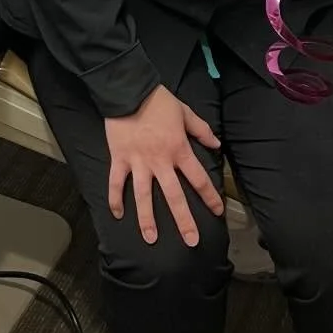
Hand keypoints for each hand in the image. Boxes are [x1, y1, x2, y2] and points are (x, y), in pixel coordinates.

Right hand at [104, 85, 222, 246]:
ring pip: (143, 196)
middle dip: (183, 221)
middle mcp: (160, 161)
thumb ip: (201, 130)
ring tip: (151, 239)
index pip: (198, 179)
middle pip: (174, 196)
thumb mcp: (185, 112)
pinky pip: (116, 182)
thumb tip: (217, 145)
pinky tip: (117, 214)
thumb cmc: (158, 101)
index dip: (210, 197)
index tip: (217, 212)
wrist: (128, 90)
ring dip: (147, 219)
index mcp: (179, 150)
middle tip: (191, 242)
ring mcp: (138, 162)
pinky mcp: (119, 159)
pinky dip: (115, 198)